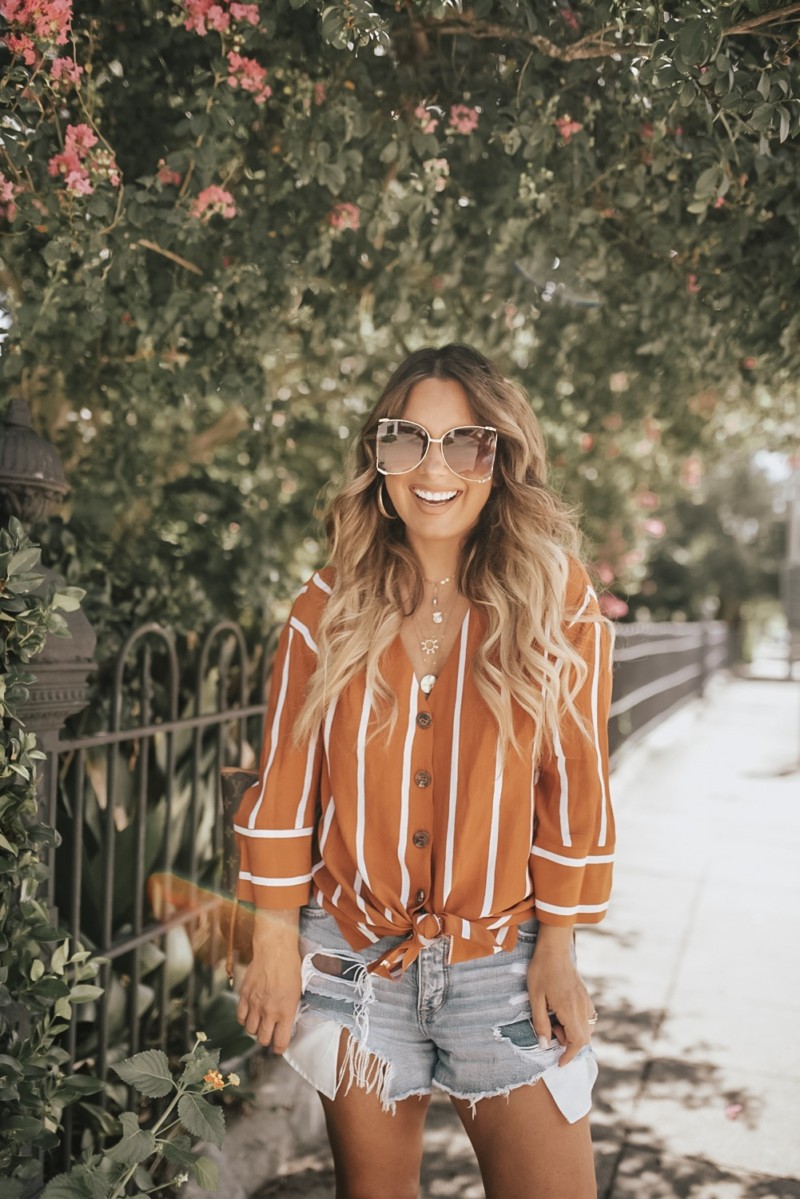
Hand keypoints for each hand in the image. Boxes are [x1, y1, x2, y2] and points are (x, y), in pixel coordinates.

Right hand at [236, 909, 301, 1053]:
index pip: (280, 1042)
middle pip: (262, 1039)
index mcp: (285, 1012)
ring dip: (255, 1029)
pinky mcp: (244, 995)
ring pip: (250, 1030)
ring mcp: (255, 1004)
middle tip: (270, 1035)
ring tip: (261, 1023)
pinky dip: (245, 1019)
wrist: (275, 950)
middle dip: (267, 1040)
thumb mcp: (298, 991)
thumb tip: (287, 1023)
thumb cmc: (290, 968)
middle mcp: (269, 1011)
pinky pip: (240, 1017)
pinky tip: (250, 1014)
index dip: (280, 1048)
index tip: (280, 1046)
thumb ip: (291, 1010)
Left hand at [527, 925, 595, 1066]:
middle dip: (569, 1043)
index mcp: (569, 1009)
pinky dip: (578, 1023)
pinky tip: (562, 1013)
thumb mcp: (535, 998)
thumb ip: (541, 1023)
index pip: (577, 1041)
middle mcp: (582, 1007)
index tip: (559, 1062)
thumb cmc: (541, 971)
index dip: (569, 1055)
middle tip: (551, 1030)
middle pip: (584, 1038)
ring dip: (573, 1033)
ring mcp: (585, 1000)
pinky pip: (588, 1017)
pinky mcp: (585, 995)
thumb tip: (545, 1046)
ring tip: (555, 1020)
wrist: (553, 948)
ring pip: (588, 1028)